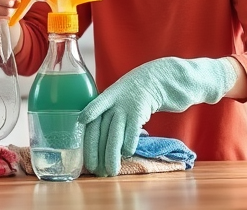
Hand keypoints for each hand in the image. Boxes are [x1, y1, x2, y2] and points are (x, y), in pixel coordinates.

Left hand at [79, 57, 236, 176]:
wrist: (163, 75)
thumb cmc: (142, 90)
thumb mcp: (123, 96)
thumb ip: (112, 111)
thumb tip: (104, 137)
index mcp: (106, 98)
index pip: (90, 119)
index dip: (86, 137)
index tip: (83, 152)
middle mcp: (112, 101)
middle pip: (100, 129)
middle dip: (96, 152)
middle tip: (97, 170)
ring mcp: (125, 104)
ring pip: (114, 133)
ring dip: (111, 154)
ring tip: (111, 170)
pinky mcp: (140, 108)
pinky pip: (131, 130)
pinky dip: (128, 143)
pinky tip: (126, 154)